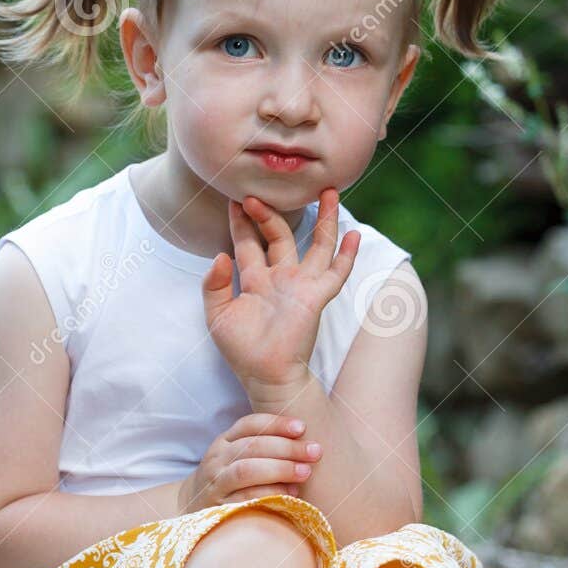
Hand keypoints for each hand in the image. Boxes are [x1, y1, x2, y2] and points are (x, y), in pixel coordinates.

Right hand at [176, 412, 322, 514]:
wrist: (194, 508)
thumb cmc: (230, 480)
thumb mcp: (239, 457)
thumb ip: (264, 447)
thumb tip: (306, 441)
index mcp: (224, 441)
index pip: (249, 424)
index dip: (276, 423)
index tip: (302, 427)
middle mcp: (216, 459)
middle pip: (252, 446)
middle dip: (287, 448)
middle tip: (315, 452)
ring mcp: (215, 483)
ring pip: (246, 470)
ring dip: (280, 469)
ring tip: (305, 472)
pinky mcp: (218, 507)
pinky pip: (245, 498)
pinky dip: (270, 493)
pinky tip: (291, 494)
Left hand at [200, 187, 360, 390]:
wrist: (265, 375)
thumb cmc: (242, 350)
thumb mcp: (217, 315)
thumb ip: (214, 285)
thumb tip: (219, 255)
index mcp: (255, 280)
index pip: (248, 243)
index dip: (242, 223)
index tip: (236, 200)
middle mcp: (280, 277)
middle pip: (280, 235)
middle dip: (270, 213)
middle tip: (256, 192)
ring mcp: (301, 285)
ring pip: (316, 245)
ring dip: (323, 219)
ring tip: (327, 191)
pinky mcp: (316, 297)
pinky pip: (336, 272)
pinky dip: (347, 254)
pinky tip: (354, 235)